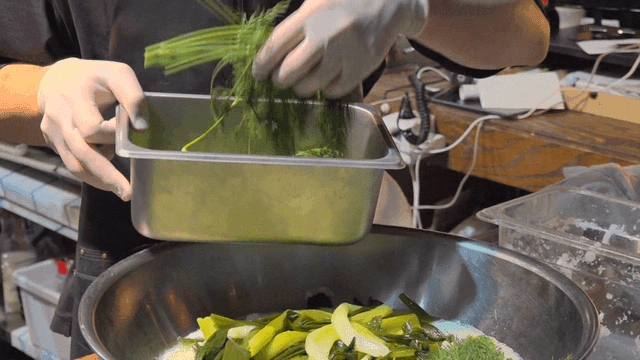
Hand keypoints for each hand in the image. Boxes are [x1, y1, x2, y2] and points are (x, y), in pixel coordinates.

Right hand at [38, 58, 146, 200]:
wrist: (58, 79)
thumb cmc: (96, 77)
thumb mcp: (118, 74)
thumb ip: (133, 96)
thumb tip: (142, 128)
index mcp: (74, 95)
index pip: (90, 128)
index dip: (111, 134)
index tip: (126, 129)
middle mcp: (59, 116)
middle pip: (80, 152)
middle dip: (106, 174)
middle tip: (128, 192)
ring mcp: (52, 132)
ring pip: (74, 164)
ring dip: (99, 179)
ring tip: (122, 190)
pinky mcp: (53, 143)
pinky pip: (71, 164)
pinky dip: (91, 173)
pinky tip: (108, 178)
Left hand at [252, 0, 427, 97]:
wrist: (390, 1)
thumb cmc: (346, 2)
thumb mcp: (317, 1)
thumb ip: (295, 23)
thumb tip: (270, 54)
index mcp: (312, 13)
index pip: (276, 45)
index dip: (262, 64)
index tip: (257, 74)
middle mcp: (328, 33)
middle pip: (290, 70)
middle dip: (280, 79)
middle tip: (280, 79)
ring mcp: (347, 51)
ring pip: (311, 84)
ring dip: (301, 87)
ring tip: (302, 82)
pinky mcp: (363, 66)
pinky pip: (335, 89)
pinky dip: (326, 89)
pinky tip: (325, 81)